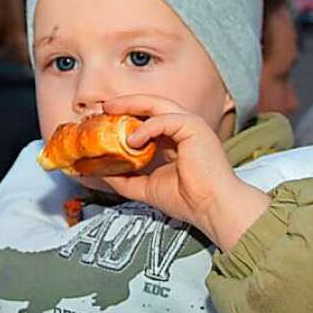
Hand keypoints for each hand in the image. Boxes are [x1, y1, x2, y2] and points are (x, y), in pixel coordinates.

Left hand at [101, 95, 270, 251]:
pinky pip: (165, 119)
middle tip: (103, 106)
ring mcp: (191, 126)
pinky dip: (146, 127)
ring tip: (110, 110)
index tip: (105, 120)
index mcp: (175, 140)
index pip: (148, 120)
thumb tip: (100, 172)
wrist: (212, 209)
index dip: (126, 117)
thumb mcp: (145, 187)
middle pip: (151, 106)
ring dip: (131, 105)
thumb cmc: (189, 200)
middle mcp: (184, 129)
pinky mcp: (195, 127)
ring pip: (157, 105)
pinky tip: (132, 140)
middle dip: (125, 103)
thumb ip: (124, 177)